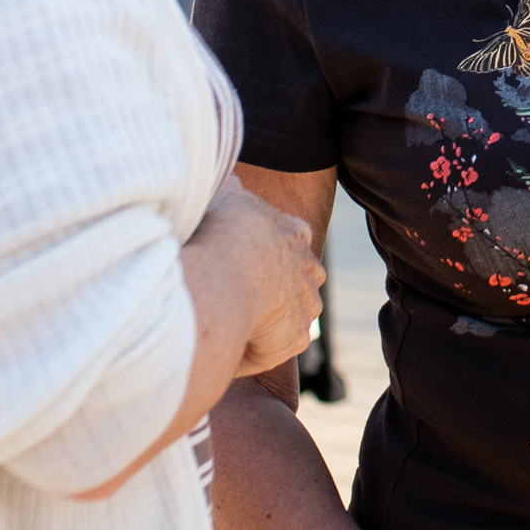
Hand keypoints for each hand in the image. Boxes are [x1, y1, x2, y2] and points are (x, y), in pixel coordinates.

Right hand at [197, 180, 324, 375]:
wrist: (229, 266)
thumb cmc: (222, 228)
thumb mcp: (225, 195)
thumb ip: (229, 187)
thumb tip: (230, 176)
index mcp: (293, 234)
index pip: (294, 244)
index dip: (275, 254)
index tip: (253, 262)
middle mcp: (307, 269)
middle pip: (301, 283)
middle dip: (279, 292)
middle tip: (241, 300)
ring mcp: (305, 304)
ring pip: (290, 318)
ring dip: (265, 325)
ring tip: (229, 327)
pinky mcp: (295, 337)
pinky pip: (270, 351)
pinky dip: (248, 353)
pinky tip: (223, 347)